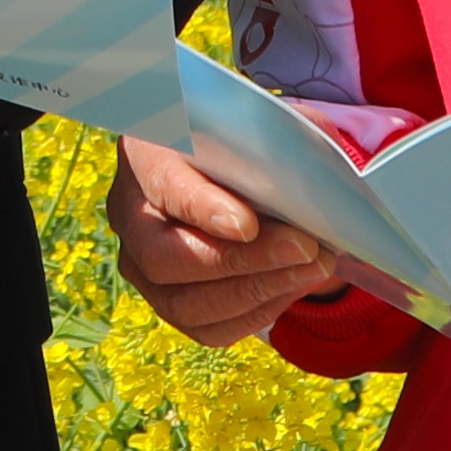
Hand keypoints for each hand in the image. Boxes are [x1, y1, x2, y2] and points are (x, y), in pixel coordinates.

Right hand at [108, 133, 342, 344]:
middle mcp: (132, 215)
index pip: (162, 186)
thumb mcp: (258, 122)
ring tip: (313, 267)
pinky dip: (256, 313)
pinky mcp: (168, 302)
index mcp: (144, 155)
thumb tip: (318, 167)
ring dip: (257, 292)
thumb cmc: (242, 142)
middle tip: (304, 247)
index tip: (249, 225)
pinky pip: (206, 328)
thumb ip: (281, 135)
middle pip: (164, 257)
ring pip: (184, 303)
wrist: (233, 175)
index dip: (202, 209)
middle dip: (240, 261)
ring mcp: (142, 265)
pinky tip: (293, 285)